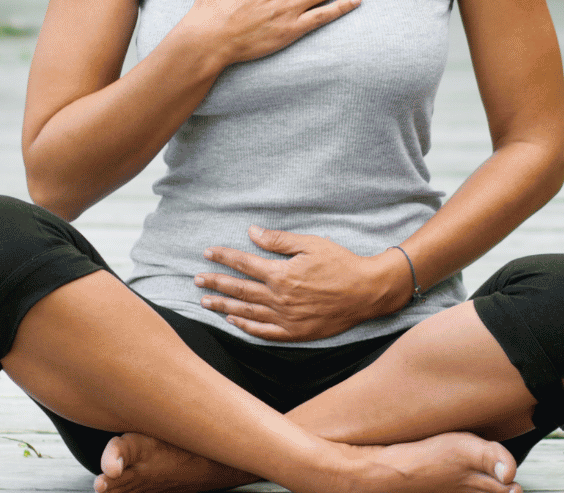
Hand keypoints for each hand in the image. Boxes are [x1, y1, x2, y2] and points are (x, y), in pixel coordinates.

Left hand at [195, 226, 409, 341]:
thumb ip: (279, 240)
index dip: (223, 257)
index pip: (243, 263)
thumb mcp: (311, 244)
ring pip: (247, 313)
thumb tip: (252, 232)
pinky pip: (264, 332)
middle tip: (196, 280)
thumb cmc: (341, 264)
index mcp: (281, 274)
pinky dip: (246, 327)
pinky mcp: (295, 333)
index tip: (207, 253)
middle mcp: (279, 298)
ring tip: (205, 302)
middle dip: (215, 284)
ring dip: (224, 307)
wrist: (367, 292)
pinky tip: (234, 322)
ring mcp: (286, 318)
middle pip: (239, 290)